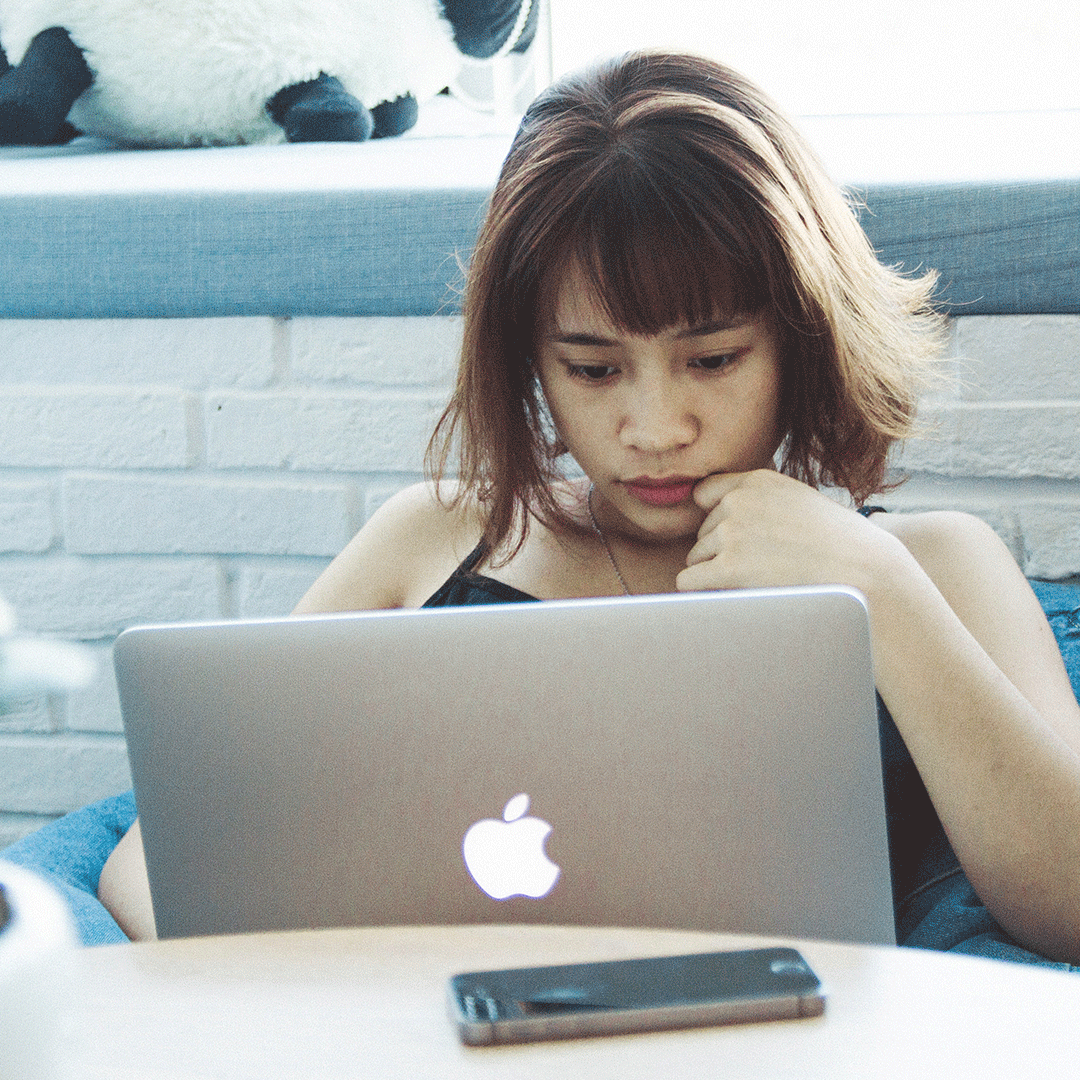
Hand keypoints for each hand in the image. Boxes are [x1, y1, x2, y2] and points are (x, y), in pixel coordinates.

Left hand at [675, 470, 889, 593]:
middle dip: (719, 551)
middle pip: (701, 532)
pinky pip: (689, 580)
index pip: (705, 494)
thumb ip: (759, 502)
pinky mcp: (729, 567)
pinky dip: (702, 592)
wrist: (863, 572)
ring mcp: (732, 533)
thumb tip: (718, 517)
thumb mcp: (798, 502)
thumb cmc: (837, 544)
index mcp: (756, 480)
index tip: (736, 538)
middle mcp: (738, 501)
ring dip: (716, 573)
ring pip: (695, 557)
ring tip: (758, 581)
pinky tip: (728, 595)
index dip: (715, 519)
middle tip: (761, 566)